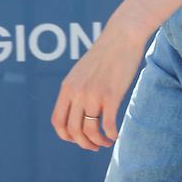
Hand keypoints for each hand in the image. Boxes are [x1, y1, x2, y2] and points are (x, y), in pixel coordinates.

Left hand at [51, 19, 146, 150]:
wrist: (122, 35)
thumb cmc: (106, 53)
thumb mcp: (83, 70)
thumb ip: (77, 88)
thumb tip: (78, 109)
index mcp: (68, 87)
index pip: (58, 122)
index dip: (66, 136)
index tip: (78, 138)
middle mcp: (77, 93)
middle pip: (73, 131)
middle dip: (84, 143)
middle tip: (94, 145)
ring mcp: (94, 95)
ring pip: (90, 131)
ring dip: (97, 142)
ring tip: (106, 142)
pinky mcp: (111, 95)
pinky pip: (107, 125)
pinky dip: (111, 135)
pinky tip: (116, 135)